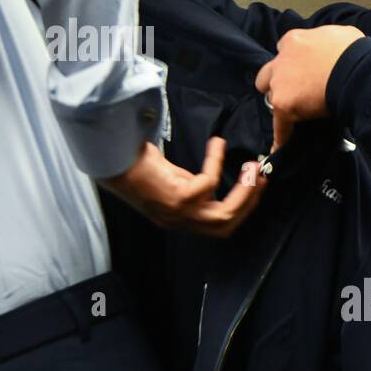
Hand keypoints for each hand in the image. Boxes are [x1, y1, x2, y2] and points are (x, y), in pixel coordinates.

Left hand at [98, 137, 265, 238]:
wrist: (109, 161)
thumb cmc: (133, 167)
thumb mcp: (167, 182)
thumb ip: (188, 186)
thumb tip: (209, 181)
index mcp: (178, 219)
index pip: (218, 225)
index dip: (241, 207)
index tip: (253, 183)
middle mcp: (179, 221)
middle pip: (226, 225)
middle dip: (250, 202)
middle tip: (262, 177)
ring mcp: (179, 212)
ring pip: (224, 214)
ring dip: (244, 191)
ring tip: (253, 169)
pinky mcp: (177, 198)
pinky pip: (208, 182)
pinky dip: (217, 162)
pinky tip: (217, 145)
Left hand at [254, 25, 364, 149]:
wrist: (357, 72)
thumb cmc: (355, 53)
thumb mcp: (341, 35)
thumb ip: (327, 41)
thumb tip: (335, 48)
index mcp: (294, 40)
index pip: (285, 50)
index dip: (293, 61)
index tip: (304, 69)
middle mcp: (282, 60)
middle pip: (267, 74)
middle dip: (277, 82)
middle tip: (296, 91)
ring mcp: (280, 83)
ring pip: (270, 98)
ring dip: (282, 105)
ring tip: (297, 116)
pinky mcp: (283, 105)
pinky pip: (280, 125)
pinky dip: (282, 136)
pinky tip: (280, 147)